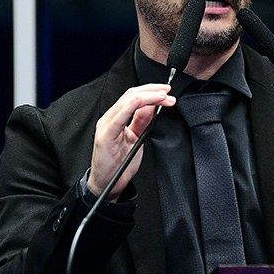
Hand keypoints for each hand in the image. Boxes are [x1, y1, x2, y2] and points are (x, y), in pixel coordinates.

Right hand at [87, 84, 175, 199]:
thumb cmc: (119, 163)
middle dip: (152, 91)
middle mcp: (110, 119)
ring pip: (127, 102)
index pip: (133, 96)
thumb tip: (152, 106)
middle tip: (168, 93)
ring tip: (163, 97)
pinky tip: (141, 101)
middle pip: (131, 95)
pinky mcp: (105, 136)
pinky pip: (118, 117)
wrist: (108, 183)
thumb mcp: (136, 138)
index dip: (151, 91)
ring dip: (147, 97)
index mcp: (116, 118)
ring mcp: (106, 126)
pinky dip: (131, 106)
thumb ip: (142, 121)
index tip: (167, 92)